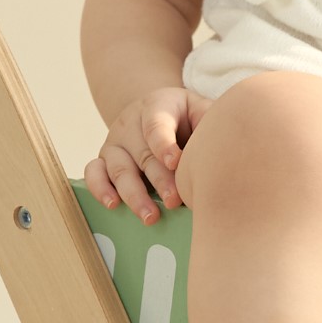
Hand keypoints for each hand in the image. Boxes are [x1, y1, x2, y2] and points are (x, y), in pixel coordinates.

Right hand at [86, 88, 201, 221]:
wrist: (156, 113)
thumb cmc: (186, 117)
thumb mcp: (200, 109)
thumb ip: (210, 120)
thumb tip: (228, 140)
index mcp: (157, 106)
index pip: (156, 123)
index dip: (164, 143)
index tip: (176, 161)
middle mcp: (130, 124)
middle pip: (142, 154)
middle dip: (158, 180)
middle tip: (174, 201)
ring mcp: (114, 143)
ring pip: (119, 168)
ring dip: (134, 194)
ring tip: (151, 216)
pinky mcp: (103, 160)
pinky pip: (94, 173)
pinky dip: (100, 189)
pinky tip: (113, 206)